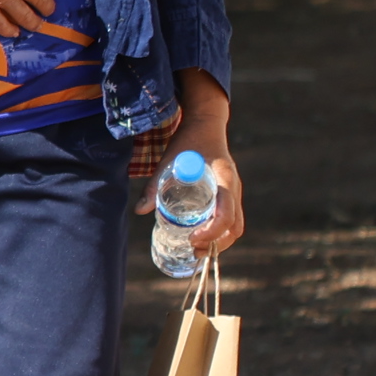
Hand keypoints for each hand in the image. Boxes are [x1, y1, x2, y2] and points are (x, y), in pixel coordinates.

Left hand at [169, 72, 245, 258]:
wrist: (206, 125)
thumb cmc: (188, 141)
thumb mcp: (169, 160)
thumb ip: (155, 185)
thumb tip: (140, 211)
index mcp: (224, 179)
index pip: (226, 213)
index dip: (212, 231)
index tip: (193, 238)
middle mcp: (233, 189)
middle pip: (235, 226)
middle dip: (217, 243)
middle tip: (193, 250)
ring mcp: (233, 193)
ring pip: (236, 226)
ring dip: (220, 242)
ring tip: (196, 250)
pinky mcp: (228, 195)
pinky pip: (231, 220)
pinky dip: (220, 233)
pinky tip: (201, 238)